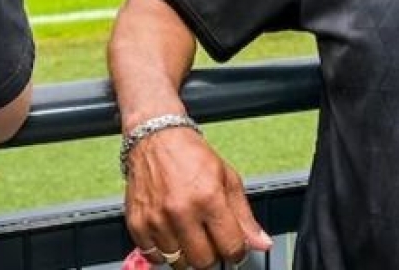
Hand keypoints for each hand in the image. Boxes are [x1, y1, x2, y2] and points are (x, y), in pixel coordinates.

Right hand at [124, 127, 272, 268]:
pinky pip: (153, 256)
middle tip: (212, 239)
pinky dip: (164, 251)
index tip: (235, 248)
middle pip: (203, 260)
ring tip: (190, 232)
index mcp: (209, 198)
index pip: (230, 246)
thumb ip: (245, 216)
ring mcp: (157, 220)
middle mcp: (182, 211)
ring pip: (178, 261)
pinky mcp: (137, 224)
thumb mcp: (228, 179)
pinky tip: (171, 233)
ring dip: (188, 252)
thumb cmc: (193, 157)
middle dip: (213, 255)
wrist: (158, 140)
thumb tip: (262, 242)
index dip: (237, 252)